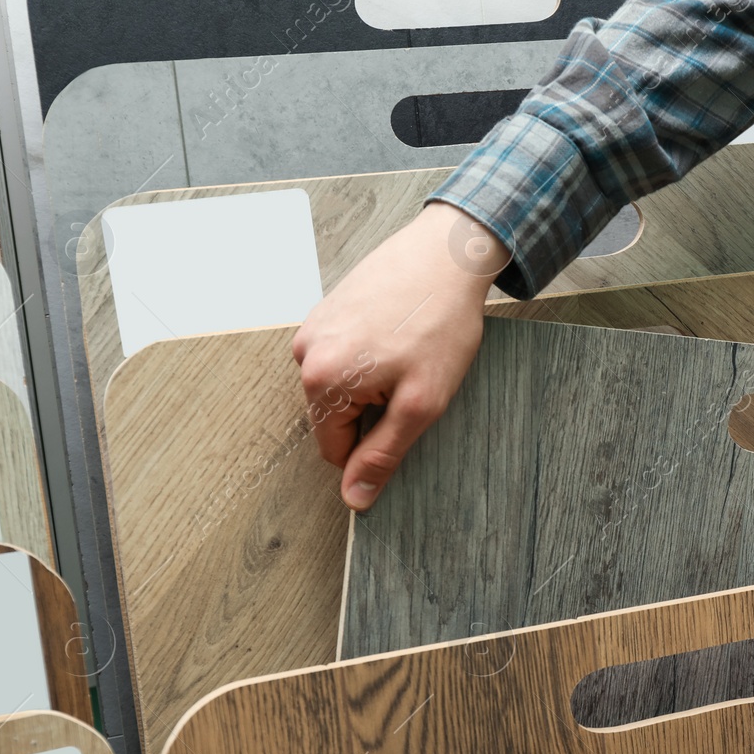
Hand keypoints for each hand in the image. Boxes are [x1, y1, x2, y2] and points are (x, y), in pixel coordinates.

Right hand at [292, 202, 509, 509]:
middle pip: (335, 414)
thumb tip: (354, 499)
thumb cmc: (440, 325)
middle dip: (374, 408)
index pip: (334, 449)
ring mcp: (315, 325)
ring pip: (342, 383)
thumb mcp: (420, 403)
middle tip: (412, 376)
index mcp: (321, 380)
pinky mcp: (329, 307)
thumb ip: (383, 454)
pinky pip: (346, 352)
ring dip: (374, 379)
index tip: (406, 413)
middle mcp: (305, 352)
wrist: (448, 254)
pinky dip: (372, 351)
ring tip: (408, 350)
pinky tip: (400, 331)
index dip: (375, 443)